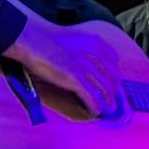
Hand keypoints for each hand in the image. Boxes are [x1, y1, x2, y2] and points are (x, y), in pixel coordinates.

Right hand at [4, 12, 119, 117]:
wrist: (34, 39)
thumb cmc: (48, 37)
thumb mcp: (75, 37)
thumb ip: (86, 47)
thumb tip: (88, 61)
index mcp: (96, 43)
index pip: (114, 62)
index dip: (115, 75)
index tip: (113, 81)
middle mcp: (95, 55)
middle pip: (111, 77)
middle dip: (113, 90)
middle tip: (111, 98)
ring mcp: (86, 68)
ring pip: (104, 89)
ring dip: (106, 100)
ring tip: (105, 107)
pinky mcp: (76, 80)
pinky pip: (91, 97)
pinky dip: (94, 105)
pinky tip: (94, 111)